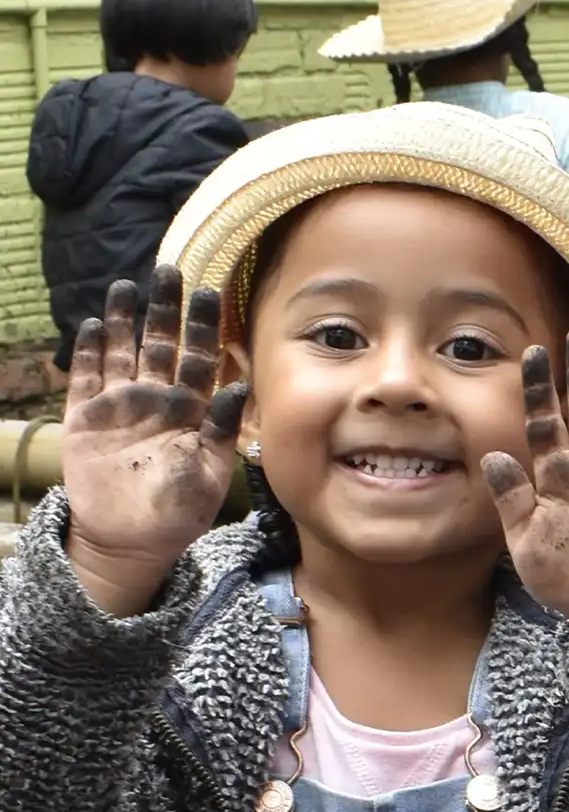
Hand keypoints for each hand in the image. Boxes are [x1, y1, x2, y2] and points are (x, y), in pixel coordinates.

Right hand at [61, 268, 247, 616]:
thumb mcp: (211, 470)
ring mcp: (119, 408)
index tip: (208, 290)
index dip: (203, 325)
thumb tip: (240, 387)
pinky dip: (89, 353)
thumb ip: (223, 429)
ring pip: (122, 353)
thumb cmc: (180, 511)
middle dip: (164, 309)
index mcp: (192, 409)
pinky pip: (85, 380)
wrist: (130, 542)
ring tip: (127, 285)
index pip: (200, 357)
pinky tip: (95, 325)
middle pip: (160, 344)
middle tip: (168, 270)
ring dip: (124, 320)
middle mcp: (156, 400)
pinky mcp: (84, 421)